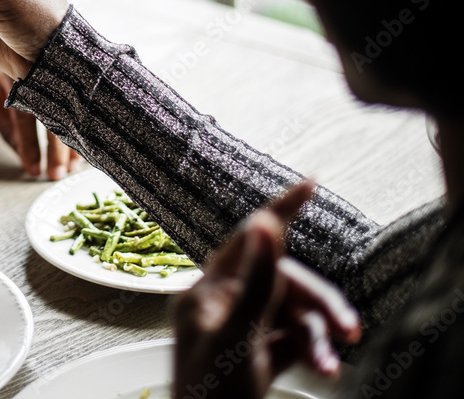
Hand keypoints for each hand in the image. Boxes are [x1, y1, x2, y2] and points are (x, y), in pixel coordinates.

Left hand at [0, 55, 78, 178]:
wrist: (6, 19)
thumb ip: (2, 121)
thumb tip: (17, 150)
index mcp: (14, 76)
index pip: (24, 117)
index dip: (29, 146)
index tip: (34, 169)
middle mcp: (36, 71)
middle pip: (51, 114)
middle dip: (56, 149)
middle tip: (59, 174)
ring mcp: (52, 66)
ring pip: (68, 106)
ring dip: (72, 138)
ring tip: (76, 163)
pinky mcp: (65, 64)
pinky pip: (76, 95)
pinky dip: (82, 118)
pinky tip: (88, 136)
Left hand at [173, 182, 360, 398]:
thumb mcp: (236, 336)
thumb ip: (254, 280)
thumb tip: (263, 223)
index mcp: (205, 292)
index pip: (246, 239)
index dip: (279, 211)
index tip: (310, 185)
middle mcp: (218, 307)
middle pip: (279, 281)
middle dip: (317, 301)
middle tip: (348, 327)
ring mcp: (236, 333)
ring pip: (289, 312)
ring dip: (317, 332)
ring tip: (336, 359)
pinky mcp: (253, 357)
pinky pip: (290, 339)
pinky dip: (311, 349)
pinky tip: (326, 368)